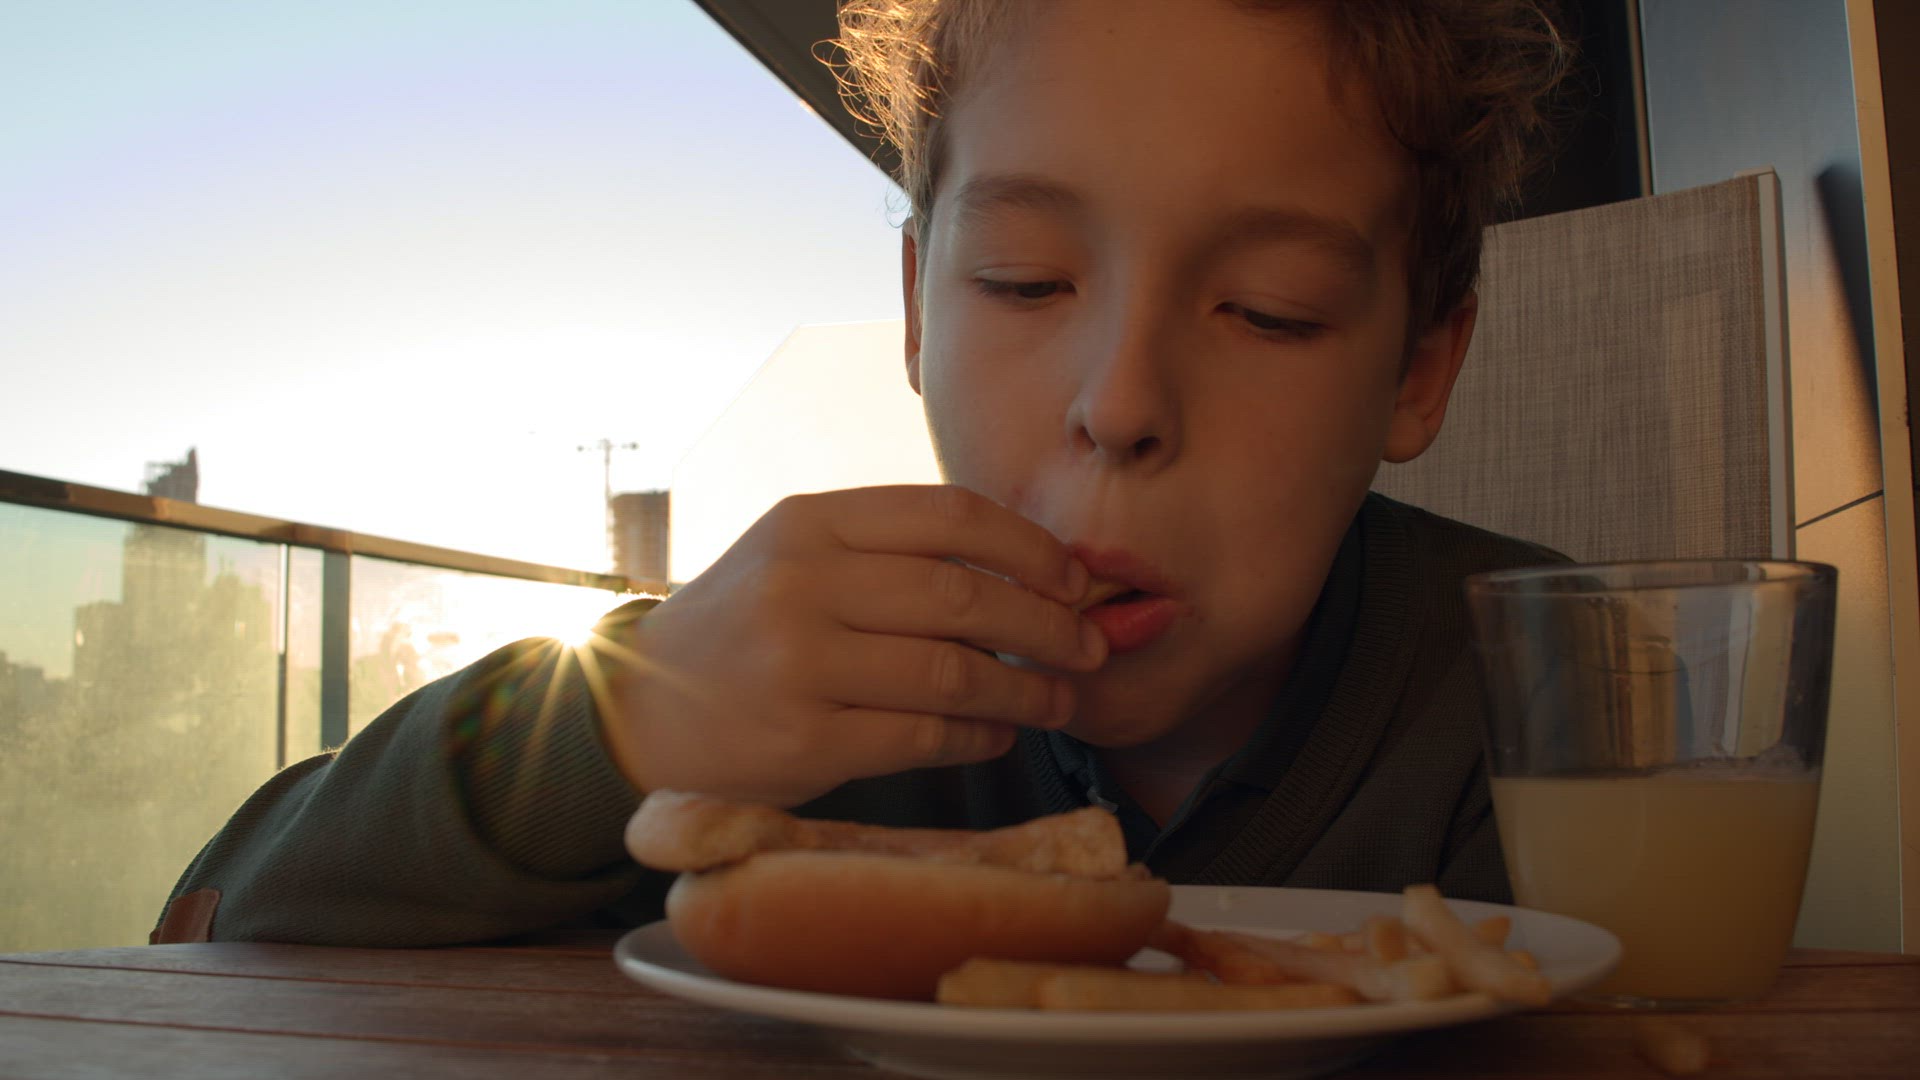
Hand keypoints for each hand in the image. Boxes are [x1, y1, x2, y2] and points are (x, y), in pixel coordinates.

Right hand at [601, 485, 1103, 806]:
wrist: (638, 708)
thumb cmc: (746, 626)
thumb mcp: (799, 556)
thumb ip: (895, 554)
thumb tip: (1034, 572)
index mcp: (811, 521)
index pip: (950, 516)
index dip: (1030, 547)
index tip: (1074, 577)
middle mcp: (804, 582)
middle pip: (965, 596)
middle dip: (1048, 624)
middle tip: (1089, 646)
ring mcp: (800, 662)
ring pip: (954, 673)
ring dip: (1026, 690)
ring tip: (1060, 699)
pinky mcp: (804, 739)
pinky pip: (924, 737)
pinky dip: (978, 738)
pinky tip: (998, 735)